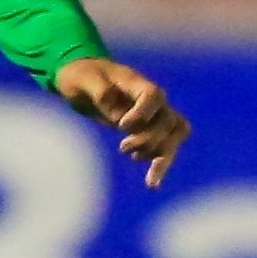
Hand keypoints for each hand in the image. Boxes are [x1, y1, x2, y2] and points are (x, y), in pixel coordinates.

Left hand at [55, 57, 191, 188]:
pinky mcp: (148, 129)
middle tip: (122, 148)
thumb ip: (100, 92)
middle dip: (149, 138)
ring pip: (175, 135)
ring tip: (142, 169)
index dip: (143, 113)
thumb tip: (118, 116)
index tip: (122, 126)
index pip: (153, 95)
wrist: (83, 79)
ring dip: (163, 156)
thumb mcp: (81, 79)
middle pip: (168, 120)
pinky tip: (152, 182)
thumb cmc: (81, 75)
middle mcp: (149, 99)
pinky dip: (162, 164)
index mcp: (135, 82)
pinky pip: (166, 146)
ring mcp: (152, 114)